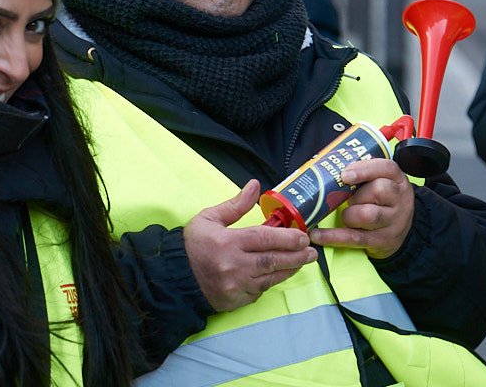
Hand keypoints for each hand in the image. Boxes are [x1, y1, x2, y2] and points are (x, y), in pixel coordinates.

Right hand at [185, 179, 317, 311]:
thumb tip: (255, 185)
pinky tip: (276, 274)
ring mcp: (235, 286)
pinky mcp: (234, 300)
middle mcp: (233, 266)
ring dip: (288, 270)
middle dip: (296, 256)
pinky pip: (258, 291)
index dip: (288, 237)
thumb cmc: (192, 245)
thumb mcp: (209, 218)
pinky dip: (269, 282)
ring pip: (270, 278)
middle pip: (273, 260)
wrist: (174, 278)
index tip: (303, 236)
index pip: (265, 238)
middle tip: (312, 252)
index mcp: (228, 242)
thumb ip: (235, 205)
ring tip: (302, 262)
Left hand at [308, 157, 413, 259]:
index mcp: (398, 180)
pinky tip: (317, 235)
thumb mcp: (382, 182)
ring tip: (347, 216)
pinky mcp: (381, 241)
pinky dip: (333, 237)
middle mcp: (399, 200)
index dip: (364, 169)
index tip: (344, 174)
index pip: (386, 168)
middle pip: (379, 190)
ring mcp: (392, 222)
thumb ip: (362, 175)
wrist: (401, 233)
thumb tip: (327, 172)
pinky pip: (354, 238)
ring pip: (368, 215)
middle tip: (349, 199)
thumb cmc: (383, 201)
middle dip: (357, 195)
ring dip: (349, 215)